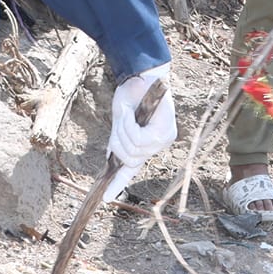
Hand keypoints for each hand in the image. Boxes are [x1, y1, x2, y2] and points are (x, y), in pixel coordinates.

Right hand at [107, 63, 177, 198]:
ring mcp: (163, 140)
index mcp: (145, 145)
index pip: (131, 170)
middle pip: (128, 160)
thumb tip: (111, 161)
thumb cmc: (132, 96)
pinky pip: (139, 139)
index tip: (106, 198)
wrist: (143, 75)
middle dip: (118, 144)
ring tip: (127, 113)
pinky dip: (129, 126)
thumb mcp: (120, 123)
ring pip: (133, 150)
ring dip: (123, 131)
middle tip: (120, 121)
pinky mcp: (166, 132)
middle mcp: (156, 146)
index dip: (118, 183)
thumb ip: (118, 142)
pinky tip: (131, 113)